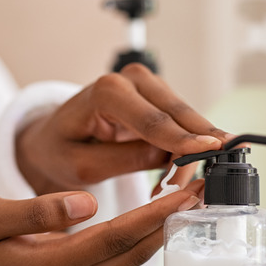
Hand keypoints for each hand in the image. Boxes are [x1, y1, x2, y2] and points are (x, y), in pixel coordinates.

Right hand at [0, 180, 203, 265]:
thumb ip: (34, 212)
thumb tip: (85, 204)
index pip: (113, 240)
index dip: (152, 216)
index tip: (186, 192)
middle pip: (131, 253)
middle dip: (171, 221)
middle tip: (204, 188)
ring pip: (129, 258)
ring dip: (162, 228)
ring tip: (191, 196)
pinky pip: (117, 257)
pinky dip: (142, 234)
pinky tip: (156, 212)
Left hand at [16, 63, 234, 194]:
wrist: (52, 139)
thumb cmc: (60, 151)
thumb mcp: (83, 166)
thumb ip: (125, 160)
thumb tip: (168, 157)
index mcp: (106, 91)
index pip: (152, 120)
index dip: (183, 139)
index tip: (212, 150)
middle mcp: (131, 79)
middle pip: (178, 115)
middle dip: (197, 148)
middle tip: (209, 182)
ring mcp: (147, 85)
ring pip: (186, 120)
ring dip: (190, 153)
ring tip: (172, 187)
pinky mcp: (157, 98)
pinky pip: (182, 124)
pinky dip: (184, 149)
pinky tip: (174, 174)